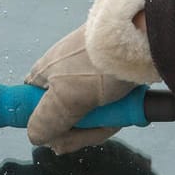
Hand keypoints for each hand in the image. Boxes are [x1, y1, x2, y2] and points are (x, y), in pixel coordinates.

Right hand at [23, 0, 162, 154]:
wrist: (142, 36)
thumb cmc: (99, 67)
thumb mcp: (67, 99)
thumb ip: (46, 121)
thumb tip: (35, 137)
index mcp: (45, 72)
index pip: (32, 103)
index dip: (45, 124)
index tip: (62, 138)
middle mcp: (63, 69)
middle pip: (64, 111)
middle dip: (82, 128)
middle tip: (100, 128)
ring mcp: (88, 69)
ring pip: (89, 108)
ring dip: (103, 120)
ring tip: (120, 117)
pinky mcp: (111, 69)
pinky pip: (109, 98)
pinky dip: (117, 108)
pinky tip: (128, 109)